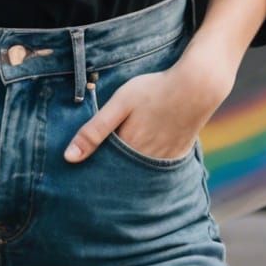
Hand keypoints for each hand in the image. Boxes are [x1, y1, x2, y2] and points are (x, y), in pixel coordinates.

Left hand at [63, 48, 234, 162]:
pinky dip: (148, 168)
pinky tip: (141, 160)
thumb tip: (69, 157)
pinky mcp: (178, 154)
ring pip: (139, 174)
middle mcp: (146, 160)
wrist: (197, 86)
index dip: (92, 171)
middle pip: (122, 175)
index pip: (104, 169)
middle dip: (109, 176)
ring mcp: (164, 159)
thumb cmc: (154, 89)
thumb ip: (94, 130)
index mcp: (128, 149)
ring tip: (117, 169)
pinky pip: (158, 169)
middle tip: (95, 179)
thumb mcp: (120, 103)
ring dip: (128, 173)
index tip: (79, 175)